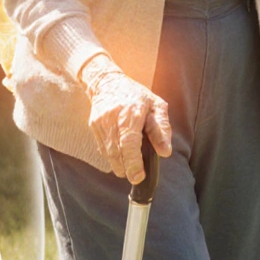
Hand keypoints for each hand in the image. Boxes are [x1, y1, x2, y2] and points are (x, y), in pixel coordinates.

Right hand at [82, 57, 172, 183]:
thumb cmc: (136, 95)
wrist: (107, 83)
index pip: (129, 142)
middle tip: (137, 176)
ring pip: (108, 153)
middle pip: (117, 152)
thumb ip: (161, 128)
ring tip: (129, 169)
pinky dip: (112, 157)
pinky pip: (102, 149)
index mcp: (131, 112)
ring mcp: (101, 124)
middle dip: (127, 168)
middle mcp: (113, 119)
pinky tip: (120, 158)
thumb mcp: (156, 105)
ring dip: (119, 165)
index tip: (138, 176)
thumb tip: (165, 151)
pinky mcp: (93, 128)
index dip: (133, 162)